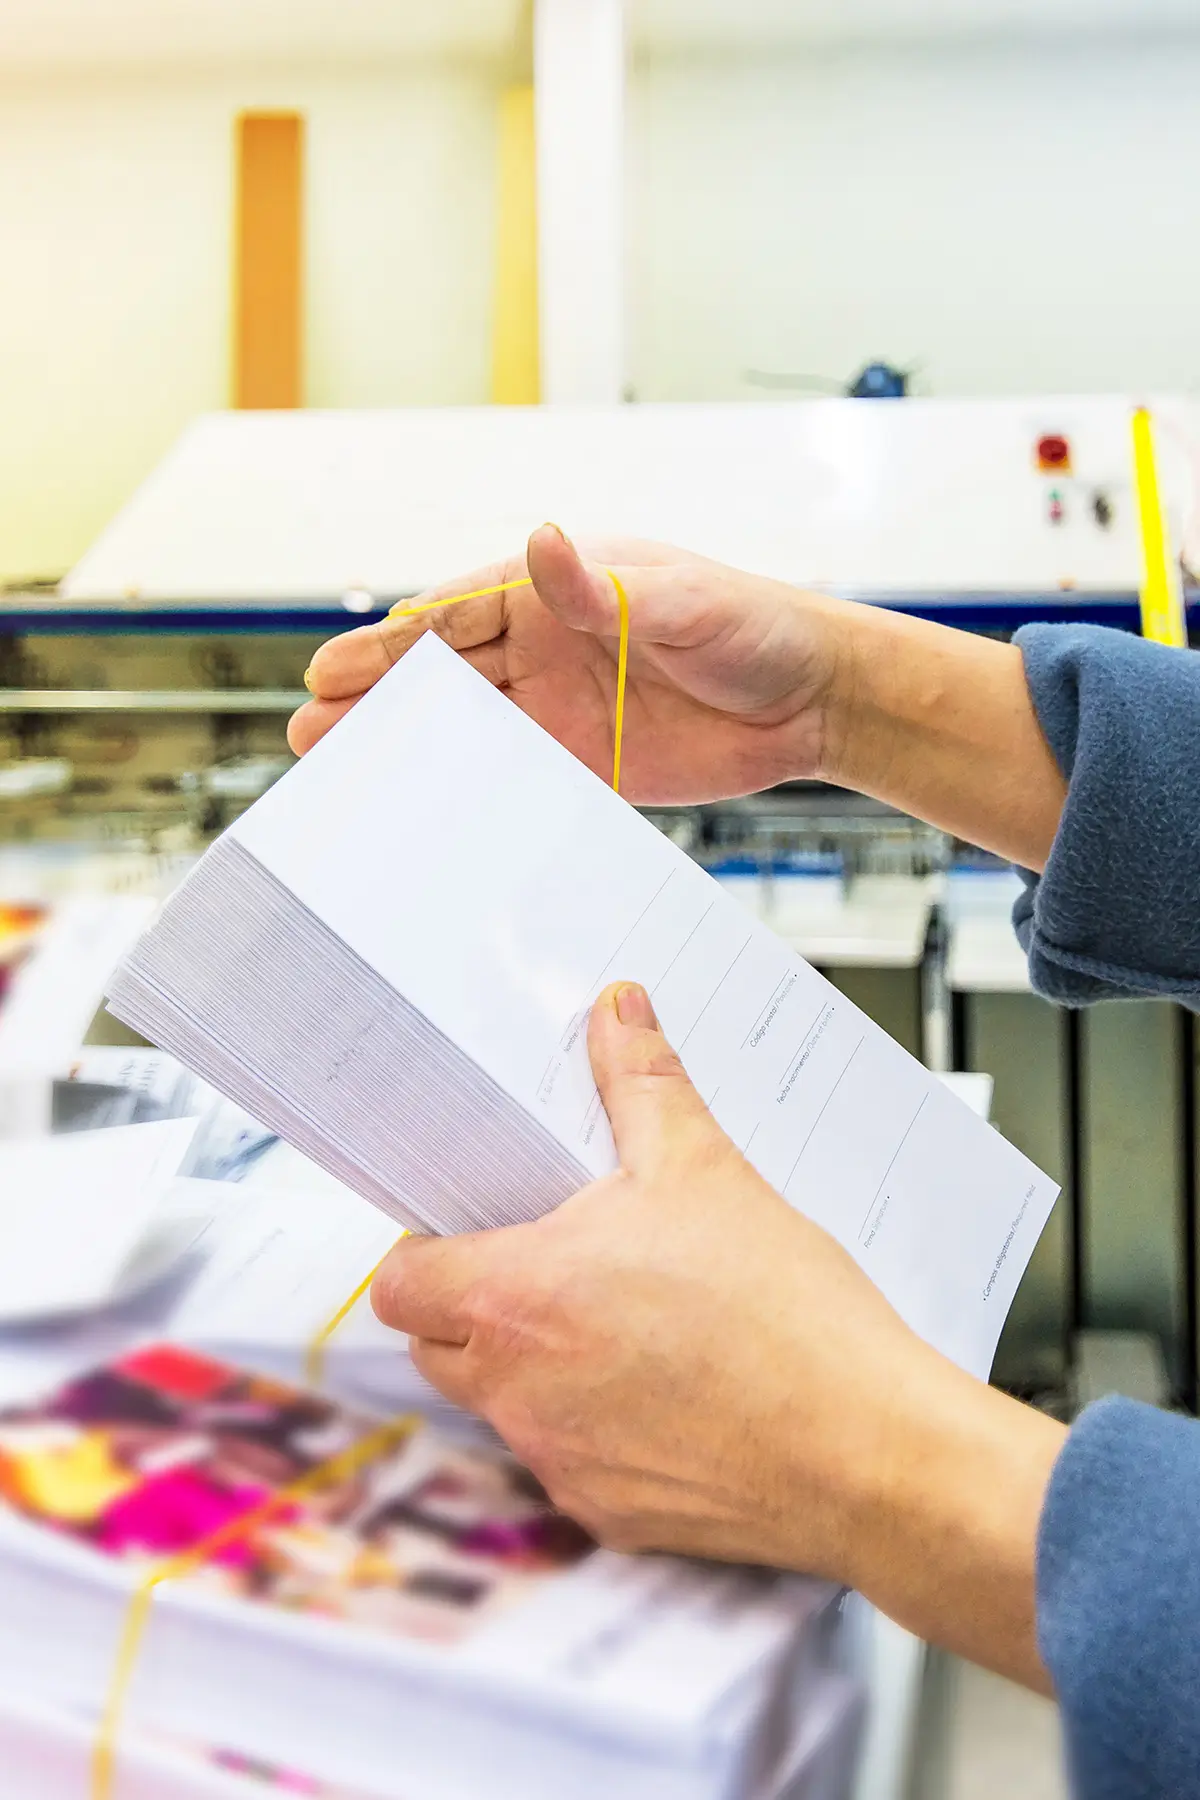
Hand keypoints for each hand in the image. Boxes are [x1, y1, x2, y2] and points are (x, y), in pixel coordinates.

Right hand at [289, 528, 844, 803]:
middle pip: (444, 675)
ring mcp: (564, 707)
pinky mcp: (589, 763)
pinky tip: (424, 811)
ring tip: (341, 771)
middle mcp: (548, 647)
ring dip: (407, 748)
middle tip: (310, 731)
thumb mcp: (679, 598)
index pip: (455, 617)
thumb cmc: (756, 624)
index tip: (333, 669)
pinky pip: (515, 777)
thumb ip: (604, 587)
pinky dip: (469, 792)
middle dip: (376, 700)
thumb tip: (542, 543)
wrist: (815, 699)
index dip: (392, 646)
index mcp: (557, 593)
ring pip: (467, 727)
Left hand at [372, 981, 1064, 1687]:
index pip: (400, 1283)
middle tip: (550, 1263)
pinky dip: (596, 1426)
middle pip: (435, 1347)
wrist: (869, 1451)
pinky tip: (670, 1389)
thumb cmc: (786, 1316)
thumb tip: (616, 1012)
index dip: (426, 1249)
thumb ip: (643, 1081)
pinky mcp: (609, 1514)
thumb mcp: (706, 1168)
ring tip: (626, 1320)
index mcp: (518, 1299)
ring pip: (502, 1406)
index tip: (477, 1226)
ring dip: (535, 1364)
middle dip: (471, 1306)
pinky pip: (568, 1462)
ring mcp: (559, 1462)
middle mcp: (518, 1392)